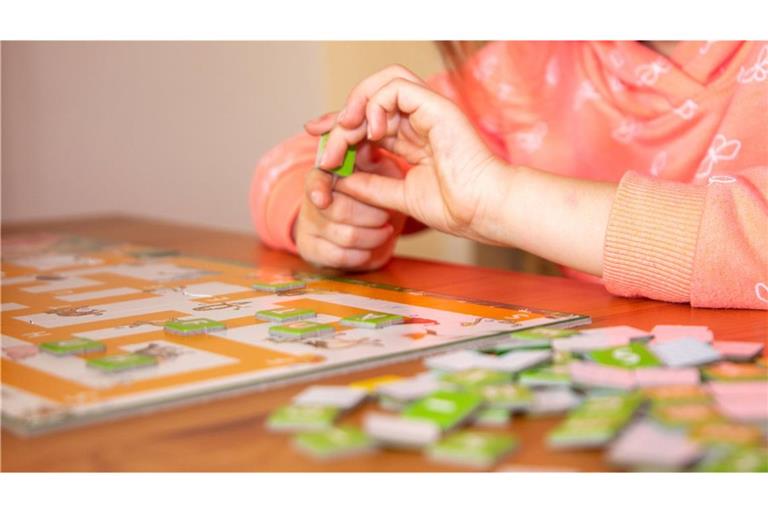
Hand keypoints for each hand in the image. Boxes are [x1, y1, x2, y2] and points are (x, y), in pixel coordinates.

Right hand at [294, 113, 405, 269]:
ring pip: (347, 236)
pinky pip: (342, 258)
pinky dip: (364, 254)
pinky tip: (372, 246)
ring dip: (374, 235)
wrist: (362, 227)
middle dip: (371, 213)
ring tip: (385, 228)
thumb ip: (370, 145)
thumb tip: (369, 126)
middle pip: (339, 210)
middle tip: (386, 213)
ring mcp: (309, 229)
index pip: (315, 182)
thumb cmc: (369, 188)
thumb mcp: (373, 165)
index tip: (324, 198)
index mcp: (323, 176)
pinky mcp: (313, 253)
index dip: (319, 190)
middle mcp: (311, 202)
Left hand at [317, 65, 513, 244]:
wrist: (483, 211)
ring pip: (382, 85)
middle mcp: (420, 122)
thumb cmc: (455, 208)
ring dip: (355, 106)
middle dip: (340, 117)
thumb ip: (371, 186)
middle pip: (371, 101)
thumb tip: (340, 179)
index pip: (371, 122)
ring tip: (344, 133)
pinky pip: (396, 87)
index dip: (342, 126)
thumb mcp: (399, 197)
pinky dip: (376, 103)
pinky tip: (372, 131)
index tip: (318, 140)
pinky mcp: (436, 105)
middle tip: (321, 140)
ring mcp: (429, 111)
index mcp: (415, 141)